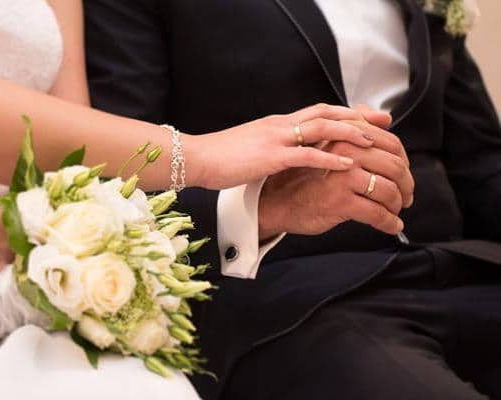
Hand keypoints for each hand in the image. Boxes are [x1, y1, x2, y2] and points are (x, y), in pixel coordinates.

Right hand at [189, 103, 388, 189]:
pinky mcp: (270, 157)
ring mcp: (275, 139)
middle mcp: (279, 125)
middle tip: (383, 122)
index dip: (345, 113)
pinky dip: (329, 158)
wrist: (195, 158)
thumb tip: (285, 152)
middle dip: (356, 117)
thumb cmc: (218, 156)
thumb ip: (270, 145)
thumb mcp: (250, 146)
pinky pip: (306, 155)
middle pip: (325, 113)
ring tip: (373, 141)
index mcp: (276, 124)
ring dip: (349, 133)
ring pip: (321, 129)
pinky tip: (347, 163)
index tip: (368, 117)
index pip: (317, 112)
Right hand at [258, 126, 413, 238]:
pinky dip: (389, 222)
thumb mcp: (324, 144)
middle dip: (406, 185)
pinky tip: (390, 225)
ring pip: (388, 190)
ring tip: (395, 211)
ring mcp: (341, 176)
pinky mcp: (339, 201)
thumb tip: (385, 117)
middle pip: (394, 166)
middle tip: (406, 195)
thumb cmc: (300, 176)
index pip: (389, 142)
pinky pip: (377, 213)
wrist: (274, 201)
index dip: (403, 160)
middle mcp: (343, 151)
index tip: (403, 172)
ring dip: (398, 204)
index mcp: (343, 135)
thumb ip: (353, 128)